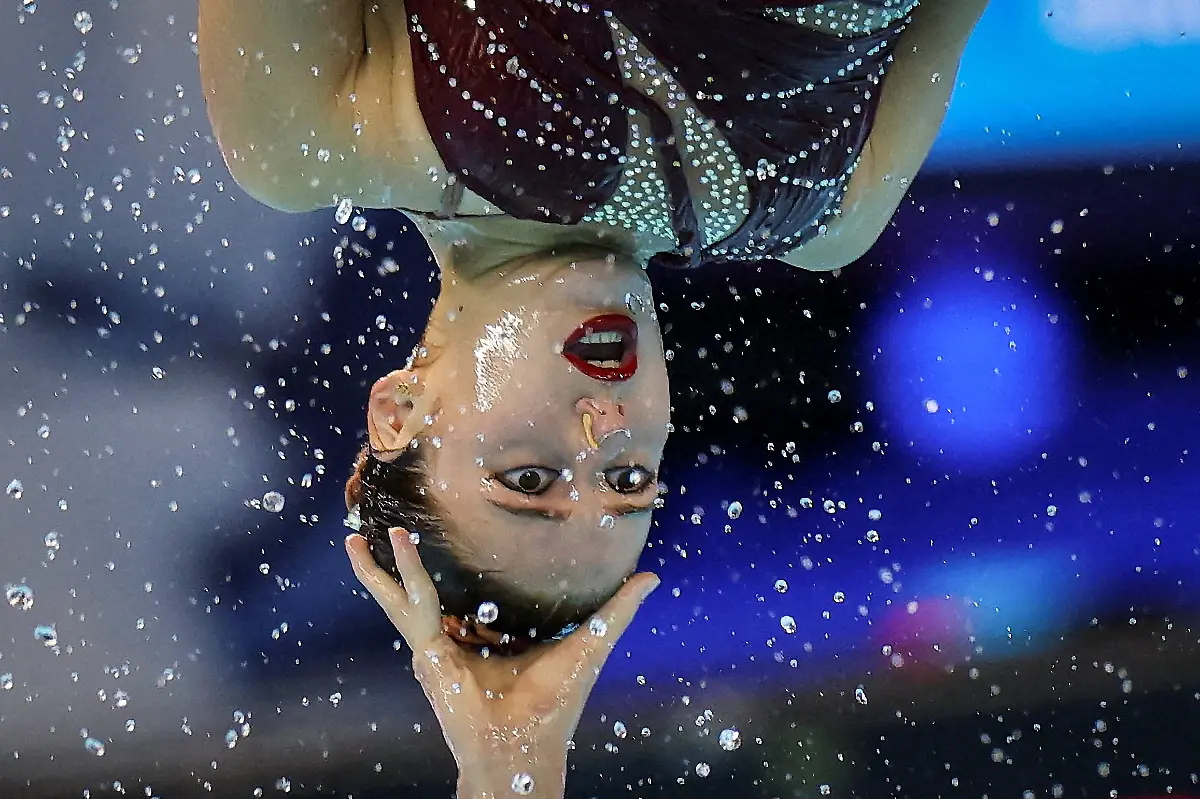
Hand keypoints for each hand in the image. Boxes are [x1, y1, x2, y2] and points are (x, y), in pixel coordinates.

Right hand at [345, 529, 658, 797]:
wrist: (525, 748)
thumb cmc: (555, 706)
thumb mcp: (590, 642)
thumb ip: (616, 609)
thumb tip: (650, 576)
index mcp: (482, 643)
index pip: (460, 600)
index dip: (450, 575)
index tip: (445, 543)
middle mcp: (453, 645)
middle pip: (419, 596)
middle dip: (399, 568)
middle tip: (390, 531)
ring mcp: (434, 650)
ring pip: (401, 598)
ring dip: (383, 569)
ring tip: (358, 540)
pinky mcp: (428, 653)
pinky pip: (410, 605)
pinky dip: (397, 576)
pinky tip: (390, 548)